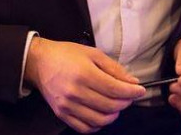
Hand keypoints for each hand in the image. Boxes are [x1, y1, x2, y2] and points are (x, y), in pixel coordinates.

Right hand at [24, 37, 145, 132]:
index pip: (115, 89)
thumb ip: (114, 68)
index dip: (132, 92)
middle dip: (125, 102)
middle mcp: (75, 92)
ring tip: (116, 105)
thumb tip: (133, 82)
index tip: (140, 90)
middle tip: (129, 96)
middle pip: (110, 106)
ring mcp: (67, 105)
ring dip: (114, 115)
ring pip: (100, 120)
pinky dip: (98, 125)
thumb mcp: (93, 53)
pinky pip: (85, 128)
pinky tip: (102, 115)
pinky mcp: (62, 114)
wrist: (40, 62)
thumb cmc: (67, 54)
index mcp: (84, 73)